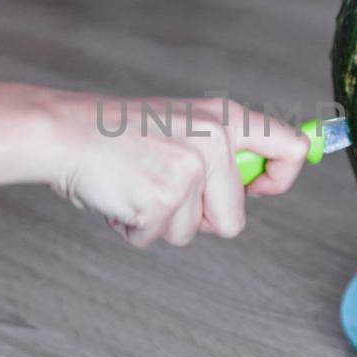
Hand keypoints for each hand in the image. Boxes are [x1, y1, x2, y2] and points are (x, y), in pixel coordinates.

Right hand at [45, 94, 310, 247]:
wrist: (66, 132)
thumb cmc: (119, 134)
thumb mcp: (184, 125)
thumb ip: (222, 151)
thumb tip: (259, 186)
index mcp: (225, 118)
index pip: (290, 148)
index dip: (282, 180)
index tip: (262, 190)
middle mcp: (215, 141)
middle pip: (235, 220)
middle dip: (201, 220)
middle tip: (167, 190)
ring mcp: (189, 171)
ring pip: (191, 233)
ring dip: (161, 221)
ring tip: (138, 185)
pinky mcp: (162, 199)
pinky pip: (156, 238)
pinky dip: (135, 227)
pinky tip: (122, 195)